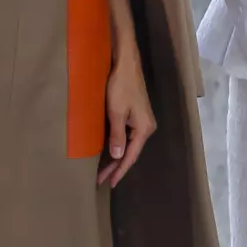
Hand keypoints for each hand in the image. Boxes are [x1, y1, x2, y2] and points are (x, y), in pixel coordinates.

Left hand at [97, 45, 156, 188]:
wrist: (125, 63)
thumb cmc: (121, 86)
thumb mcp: (116, 112)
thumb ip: (117, 135)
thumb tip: (118, 156)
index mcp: (144, 129)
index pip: (130, 156)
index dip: (119, 170)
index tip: (109, 183)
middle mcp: (145, 127)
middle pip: (130, 151)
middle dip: (115, 165)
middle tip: (101, 179)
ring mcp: (140, 119)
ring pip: (127, 143)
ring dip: (115, 155)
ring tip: (102, 169)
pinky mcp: (134, 113)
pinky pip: (125, 134)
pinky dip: (116, 143)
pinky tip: (108, 148)